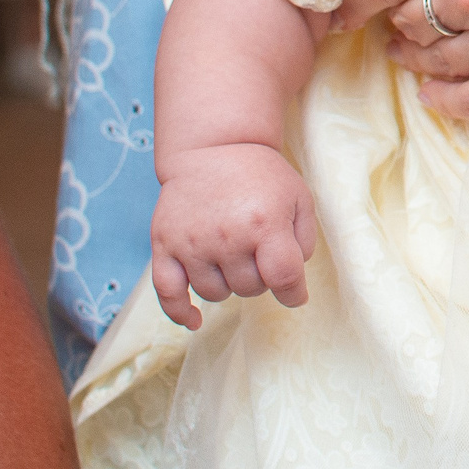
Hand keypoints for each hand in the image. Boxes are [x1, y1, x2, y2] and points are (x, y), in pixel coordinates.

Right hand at [147, 141, 317, 329]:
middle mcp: (227, 235)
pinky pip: (167, 292)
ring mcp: (192, 242)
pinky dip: (180, 313)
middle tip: (258, 251)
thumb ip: (304, 241)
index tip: (295, 293)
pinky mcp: (164, 244)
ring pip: (215, 294)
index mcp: (265, 223)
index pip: (284, 278)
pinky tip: (194, 320)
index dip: (294, 293)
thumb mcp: (299, 198)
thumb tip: (292, 282)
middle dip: (260, 277)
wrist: (214, 148)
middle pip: (250, 288)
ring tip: (232, 256)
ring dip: (228, 284)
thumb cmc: (262, 177)